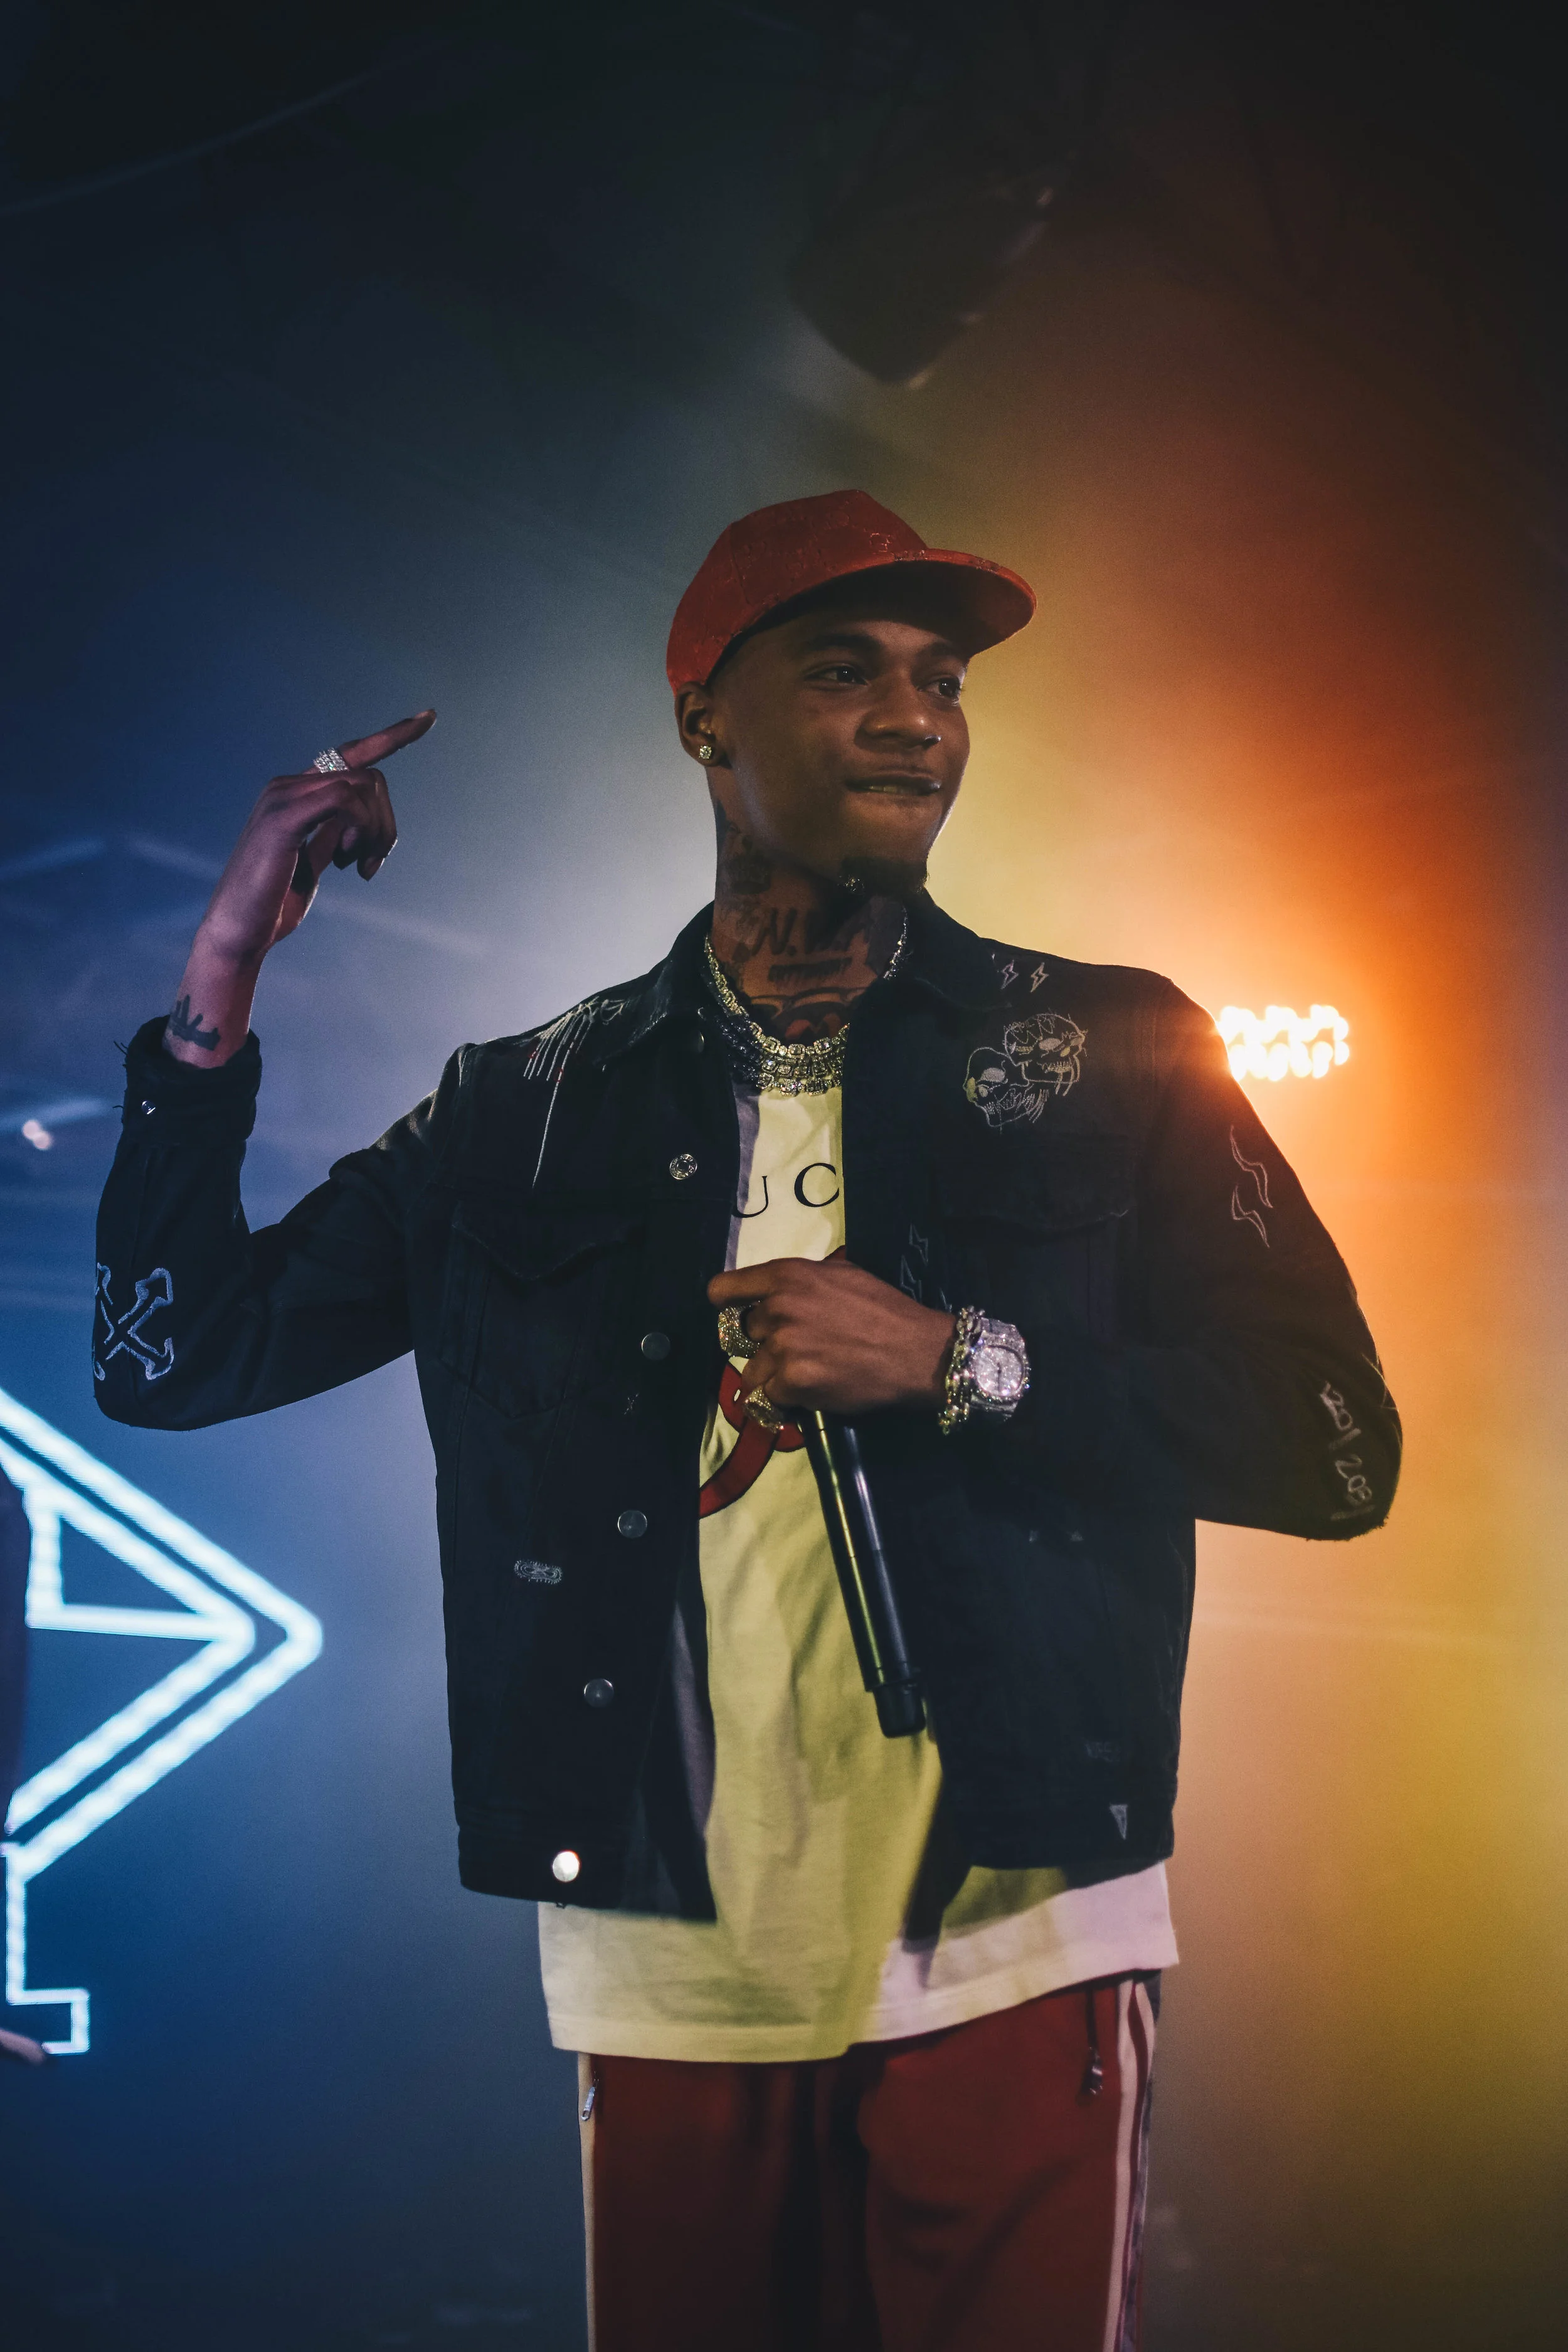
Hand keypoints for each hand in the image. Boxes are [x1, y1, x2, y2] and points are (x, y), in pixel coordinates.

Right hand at [163, 710, 434, 1065]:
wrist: (239, 933)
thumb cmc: (273, 903)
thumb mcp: (312, 863)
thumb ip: (332, 836)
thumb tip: (359, 822)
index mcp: (296, 794)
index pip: (351, 753)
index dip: (391, 736)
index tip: (428, 717)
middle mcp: (287, 785)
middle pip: (370, 776)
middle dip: (387, 824)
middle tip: (373, 866)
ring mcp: (283, 796)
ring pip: (363, 786)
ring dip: (377, 832)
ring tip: (360, 869)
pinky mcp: (284, 816)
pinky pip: (345, 800)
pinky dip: (361, 830)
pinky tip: (347, 862)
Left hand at [707, 1255, 954, 1418]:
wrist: (917, 1353)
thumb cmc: (884, 1310)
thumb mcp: (841, 1275)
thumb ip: (802, 1281)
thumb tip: (776, 1290)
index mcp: (786, 1275)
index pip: (722, 1289)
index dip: (728, 1304)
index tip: (739, 1316)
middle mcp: (777, 1308)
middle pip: (742, 1335)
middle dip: (764, 1344)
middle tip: (795, 1351)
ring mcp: (783, 1347)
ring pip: (751, 1371)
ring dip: (772, 1378)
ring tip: (803, 1378)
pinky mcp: (792, 1383)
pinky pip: (768, 1398)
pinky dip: (783, 1401)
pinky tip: (807, 1396)